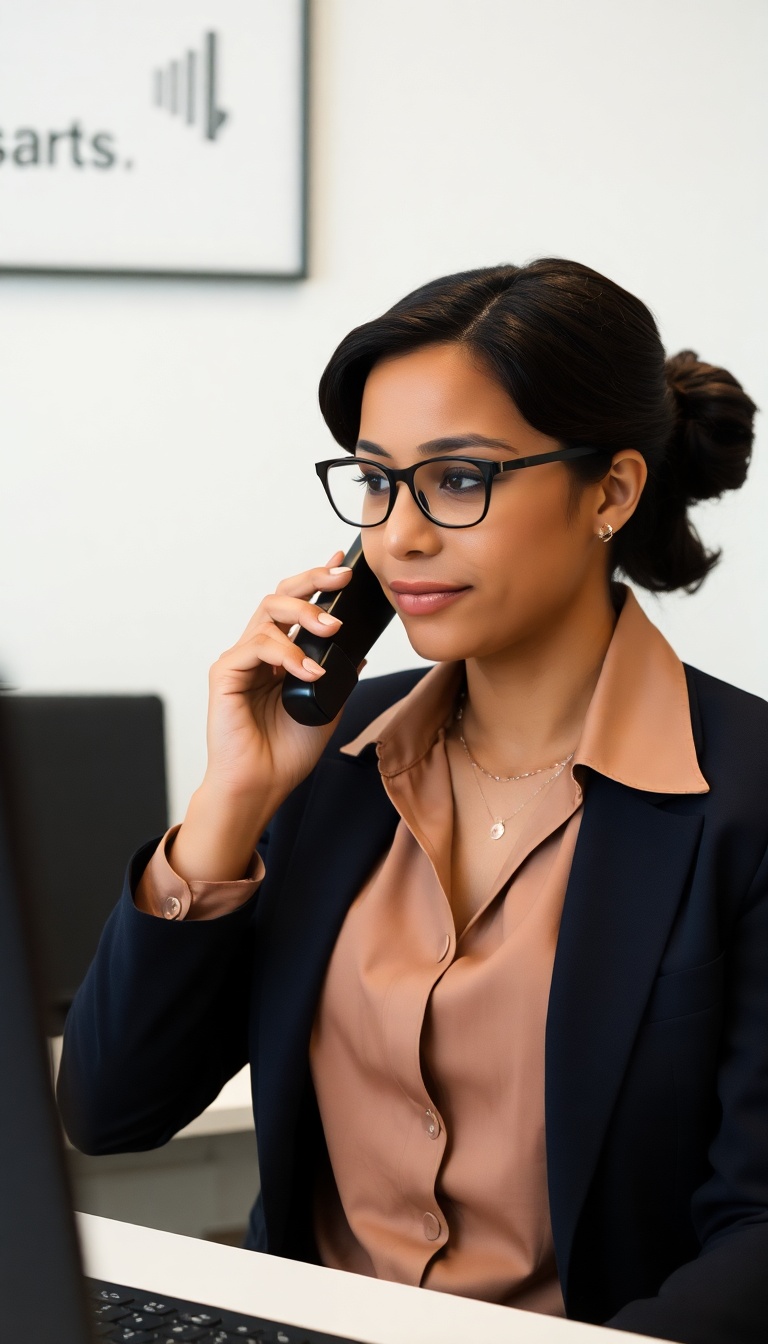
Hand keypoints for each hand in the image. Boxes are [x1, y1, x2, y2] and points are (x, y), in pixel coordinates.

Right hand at [172, 552, 356, 880]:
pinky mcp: (226, 673)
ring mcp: (240, 660)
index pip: (296, 608)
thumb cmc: (287, 752)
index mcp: (280, 656)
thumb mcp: (327, 708)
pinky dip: (287, 654)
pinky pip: (256, 647)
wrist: (261, 786)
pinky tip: (310, 671)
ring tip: (333, 629)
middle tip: (341, 578)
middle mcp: (258, 652)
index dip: (316, 582)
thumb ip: (339, 678)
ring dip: (304, 615)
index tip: (340, 563)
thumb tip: (361, 652)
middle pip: (279, 597)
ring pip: (268, 613)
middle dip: (312, 582)